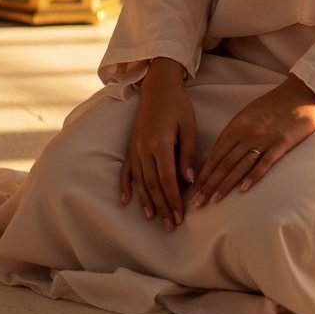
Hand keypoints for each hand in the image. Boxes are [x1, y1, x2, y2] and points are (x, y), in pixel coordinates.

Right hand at [120, 57, 195, 231]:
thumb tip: (189, 181)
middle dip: (162, 207)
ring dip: (146, 202)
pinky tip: (126, 201)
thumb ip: (188, 154)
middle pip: (153, 185)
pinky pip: (126, 171)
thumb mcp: (189, 126)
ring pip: (140, 182)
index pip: (167, 179)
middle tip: (170, 225)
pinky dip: (126, 187)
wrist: (158, 88)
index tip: (180, 216)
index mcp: (160, 143)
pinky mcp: (130, 147)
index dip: (173, 199)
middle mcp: (144, 149)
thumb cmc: (178, 106)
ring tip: (153, 219)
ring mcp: (134, 149)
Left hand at [192, 74, 314, 207]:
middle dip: (209, 183)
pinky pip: (265, 162)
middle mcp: (248, 132)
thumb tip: (216, 155)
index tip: (193, 189)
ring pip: (240, 165)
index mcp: (237, 124)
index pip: (215, 153)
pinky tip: (243, 190)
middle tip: (197, 202)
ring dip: (225, 184)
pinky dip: (253, 176)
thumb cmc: (273, 105)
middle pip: (224, 162)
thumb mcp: (248, 114)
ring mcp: (265, 139)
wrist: (301, 94)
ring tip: (214, 200)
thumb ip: (233, 133)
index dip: (203, 173)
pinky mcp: (282, 144)